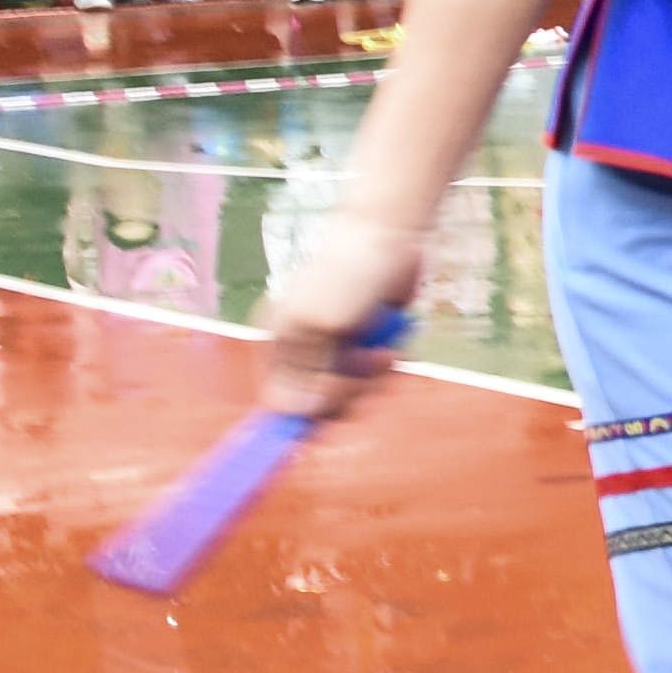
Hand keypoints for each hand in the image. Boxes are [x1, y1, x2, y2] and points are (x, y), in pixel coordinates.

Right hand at [254, 201, 419, 421]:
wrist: (388, 237)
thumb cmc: (345, 275)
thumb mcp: (320, 324)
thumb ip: (308, 371)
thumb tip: (297, 414)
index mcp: (278, 348)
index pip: (278, 404)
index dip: (297, 422)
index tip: (315, 434)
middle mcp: (304, 354)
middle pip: (321, 407)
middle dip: (348, 394)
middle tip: (362, 368)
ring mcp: (336, 352)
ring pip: (354, 395)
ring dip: (373, 380)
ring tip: (382, 353)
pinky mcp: (367, 346)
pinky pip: (377, 377)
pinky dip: (388, 365)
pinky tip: (393, 345)